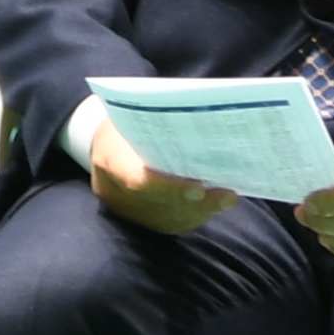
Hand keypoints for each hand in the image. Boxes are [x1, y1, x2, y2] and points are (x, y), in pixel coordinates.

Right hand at [86, 113, 230, 238]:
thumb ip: (161, 121)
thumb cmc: (128, 120)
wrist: (106, 142)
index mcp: (109, 156)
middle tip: (226, 194)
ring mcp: (125, 208)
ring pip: (165, 217)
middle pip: (156, 202)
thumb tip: (203, 117)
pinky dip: (195, 215)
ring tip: (228, 198)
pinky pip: (169, 223)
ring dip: (200, 211)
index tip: (197, 188)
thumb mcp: (136, 111)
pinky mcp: (138, 218)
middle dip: (193, 200)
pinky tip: (217, 205)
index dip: (165, 187)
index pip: (133, 178)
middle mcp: (113, 189)